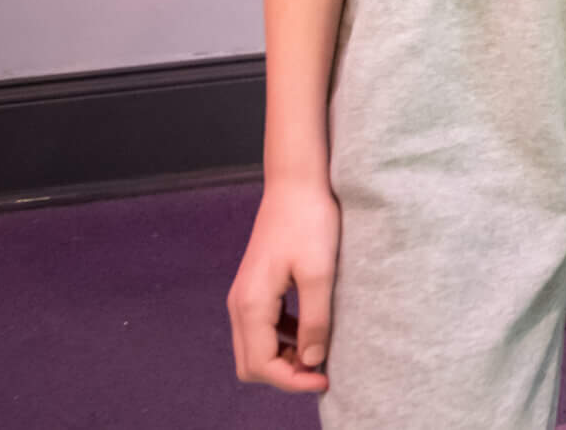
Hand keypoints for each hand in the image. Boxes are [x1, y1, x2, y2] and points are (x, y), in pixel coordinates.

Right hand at [227, 179, 339, 393]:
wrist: (296, 184)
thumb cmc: (310, 222)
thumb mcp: (320, 272)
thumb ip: (315, 319)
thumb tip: (313, 360)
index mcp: (251, 305)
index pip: (261, 365)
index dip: (292, 381)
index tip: (325, 379)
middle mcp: (239, 305)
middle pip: (252, 364)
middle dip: (285, 374)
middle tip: (323, 369)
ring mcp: (244, 297)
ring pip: (255, 348)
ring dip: (284, 358)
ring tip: (321, 350)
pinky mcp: (255, 288)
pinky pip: (262, 329)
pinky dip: (283, 340)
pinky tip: (311, 329)